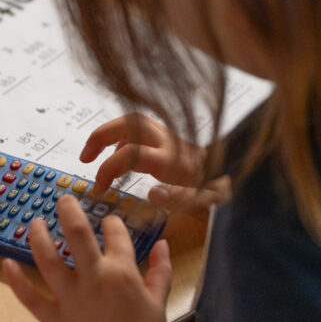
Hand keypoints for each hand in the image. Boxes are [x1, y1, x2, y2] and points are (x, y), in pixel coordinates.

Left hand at [2, 194, 172, 321]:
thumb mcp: (159, 302)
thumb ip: (160, 270)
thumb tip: (162, 243)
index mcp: (123, 272)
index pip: (116, 234)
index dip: (112, 222)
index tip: (109, 221)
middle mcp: (94, 278)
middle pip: (77, 233)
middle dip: (68, 210)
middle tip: (63, 199)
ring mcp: (71, 298)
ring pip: (48, 259)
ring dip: (38, 236)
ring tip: (35, 222)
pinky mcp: (55, 319)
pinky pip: (30, 298)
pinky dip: (16, 281)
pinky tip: (6, 263)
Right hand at [81, 114, 229, 215]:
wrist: (236, 169)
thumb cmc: (215, 187)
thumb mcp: (201, 200)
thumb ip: (178, 198)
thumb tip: (153, 193)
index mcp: (170, 158)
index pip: (128, 154)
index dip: (107, 171)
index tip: (98, 190)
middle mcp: (167, 140)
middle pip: (127, 124)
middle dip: (100, 137)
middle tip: (84, 157)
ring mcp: (167, 133)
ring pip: (131, 120)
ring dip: (108, 133)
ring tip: (93, 152)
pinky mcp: (167, 134)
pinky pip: (139, 126)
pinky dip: (122, 136)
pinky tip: (118, 155)